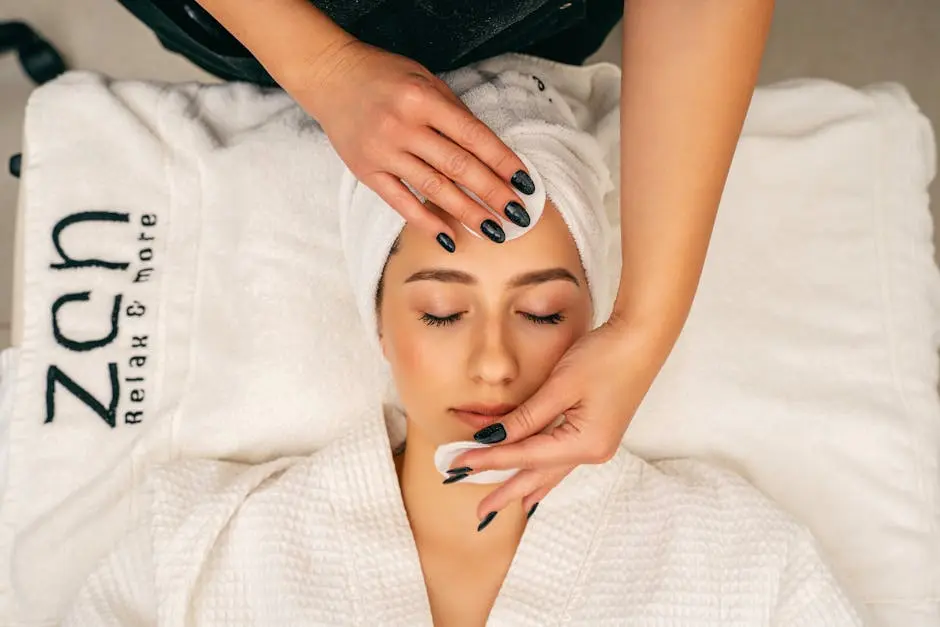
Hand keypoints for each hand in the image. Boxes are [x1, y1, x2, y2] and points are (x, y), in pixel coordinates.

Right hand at [293, 40, 534, 246]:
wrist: (331, 75)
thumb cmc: (385, 75)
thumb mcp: (425, 80)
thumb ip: (454, 113)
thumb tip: (490, 154)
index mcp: (422, 99)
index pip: (473, 136)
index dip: (503, 162)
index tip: (525, 183)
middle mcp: (403, 126)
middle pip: (458, 167)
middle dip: (492, 194)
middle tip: (518, 215)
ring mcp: (382, 151)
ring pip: (433, 189)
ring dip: (468, 213)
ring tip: (494, 230)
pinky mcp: (366, 171)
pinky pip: (401, 202)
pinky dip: (427, 222)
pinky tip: (450, 238)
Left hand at [449, 317, 669, 519]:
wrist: (642, 340)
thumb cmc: (605, 357)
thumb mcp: (560, 386)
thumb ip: (526, 417)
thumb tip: (493, 439)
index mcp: (584, 443)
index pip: (524, 455)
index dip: (489, 459)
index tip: (459, 464)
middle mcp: (591, 451)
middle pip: (538, 475)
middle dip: (506, 492)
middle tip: (480, 514)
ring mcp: (596, 445)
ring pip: (550, 471)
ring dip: (524, 486)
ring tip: (506, 507)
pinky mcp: (596, 434)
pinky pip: (561, 460)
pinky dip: (543, 473)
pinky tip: (537, 488)